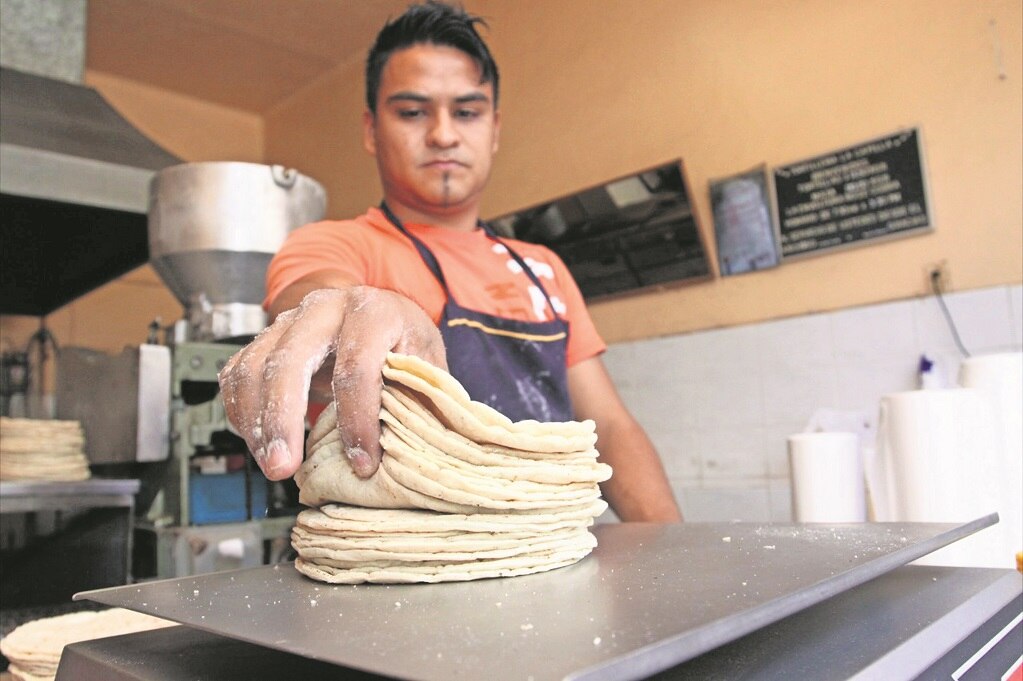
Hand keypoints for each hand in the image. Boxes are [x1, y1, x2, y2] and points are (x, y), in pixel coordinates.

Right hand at [218, 286, 446, 479]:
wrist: (378, 314)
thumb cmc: (403, 345)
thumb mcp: (425, 365)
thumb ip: (418, 398)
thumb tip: (409, 450)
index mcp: (375, 310)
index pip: (357, 366)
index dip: (358, 420)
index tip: (363, 464)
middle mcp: (326, 308)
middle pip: (290, 359)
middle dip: (283, 419)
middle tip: (284, 468)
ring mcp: (290, 321)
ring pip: (255, 366)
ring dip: (257, 422)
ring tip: (273, 466)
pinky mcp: (265, 338)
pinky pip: (237, 374)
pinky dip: (241, 412)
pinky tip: (259, 444)